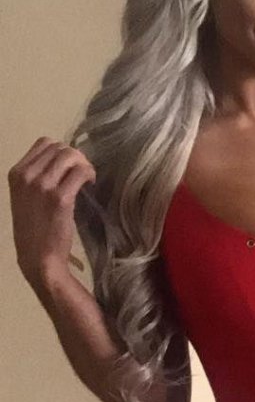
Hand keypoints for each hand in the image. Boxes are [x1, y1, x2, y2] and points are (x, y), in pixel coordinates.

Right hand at [8, 137, 91, 291]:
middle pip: (59, 147)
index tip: (71, 166)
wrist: (38, 257)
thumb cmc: (35, 230)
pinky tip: (91, 183)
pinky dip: (89, 173)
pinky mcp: (60, 198)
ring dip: (84, 164)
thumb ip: (38, 177)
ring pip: (70, 155)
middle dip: (76, 157)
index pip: (44, 143)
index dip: (62, 151)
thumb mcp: (26, 197)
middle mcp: (27, 176)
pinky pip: (80, 171)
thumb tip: (64, 160)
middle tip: (83, 173)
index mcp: (16, 173)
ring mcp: (42, 185)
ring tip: (87, 178)